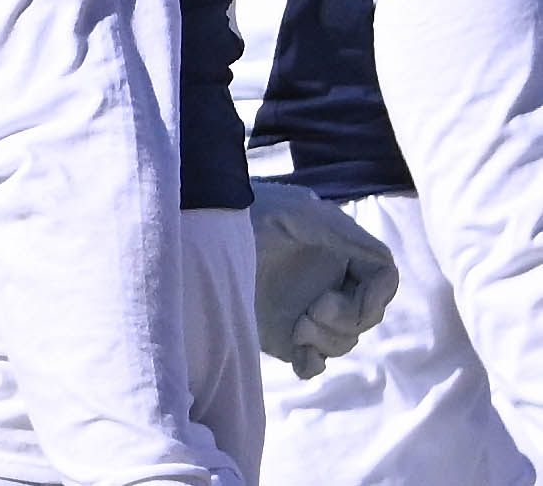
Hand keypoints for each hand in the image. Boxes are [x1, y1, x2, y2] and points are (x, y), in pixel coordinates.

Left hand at [247, 180, 398, 378]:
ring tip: (297, 326)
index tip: (354, 305)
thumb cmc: (244, 213)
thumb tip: (382, 262)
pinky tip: (299, 359)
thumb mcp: (295, 213)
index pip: (382, 278)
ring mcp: (304, 310)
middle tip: (313, 311)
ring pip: (343, 340)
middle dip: (347, 321)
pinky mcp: (280, 334)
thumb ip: (340, 233)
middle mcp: (326, 282)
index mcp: (337, 252)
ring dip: (328, 341)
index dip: (377, 297)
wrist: (195, 231)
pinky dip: (312, 365)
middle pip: (366, 316)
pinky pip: (312, 362)